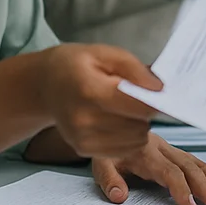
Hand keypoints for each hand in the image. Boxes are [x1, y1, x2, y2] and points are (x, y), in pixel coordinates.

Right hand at [38, 43, 159, 158]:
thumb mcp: (105, 53)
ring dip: (138, 126)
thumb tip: (160, 89)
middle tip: (133, 97)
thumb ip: (136, 70)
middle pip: (139, 126)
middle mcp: (83, 120)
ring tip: (123, 108)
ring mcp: (82, 139)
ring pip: (136, 141)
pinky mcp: (83, 150)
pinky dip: (128, 137)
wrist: (44, 85)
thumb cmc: (76, 65)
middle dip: (145, 112)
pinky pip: (124, 150)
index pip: (138, 106)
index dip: (154, 99)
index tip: (154, 89)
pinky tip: (116, 121)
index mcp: (90, 90)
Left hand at [93, 132, 205, 204]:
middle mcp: (161, 148)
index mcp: (145, 152)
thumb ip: (108, 179)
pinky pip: (194, 159)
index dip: (181, 188)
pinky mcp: (171, 150)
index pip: (169, 171)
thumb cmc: (105, 144)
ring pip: (195, 162)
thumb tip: (119, 196)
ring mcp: (168, 148)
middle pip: (189, 168)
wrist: (105, 119)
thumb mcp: (98, 162)